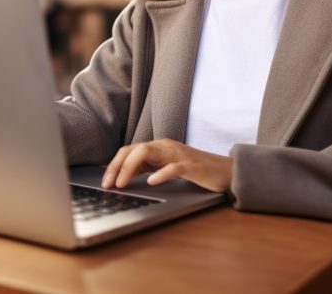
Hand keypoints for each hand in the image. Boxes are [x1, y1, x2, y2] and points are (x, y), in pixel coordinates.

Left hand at [101, 139, 232, 194]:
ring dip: (130, 168)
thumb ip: (146, 168)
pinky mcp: (192, 166)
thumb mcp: (165, 168)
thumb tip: (120, 176)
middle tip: (108, 185)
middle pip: (134, 149)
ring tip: (122, 183)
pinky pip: (173, 167)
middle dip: (117, 166)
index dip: (113, 165)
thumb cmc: (195, 170)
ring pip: (148, 152)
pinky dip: (160, 174)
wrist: (227, 172)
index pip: (129, 150)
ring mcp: (178, 154)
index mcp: (158, 147)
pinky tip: (151, 182)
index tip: (104, 182)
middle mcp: (165, 147)